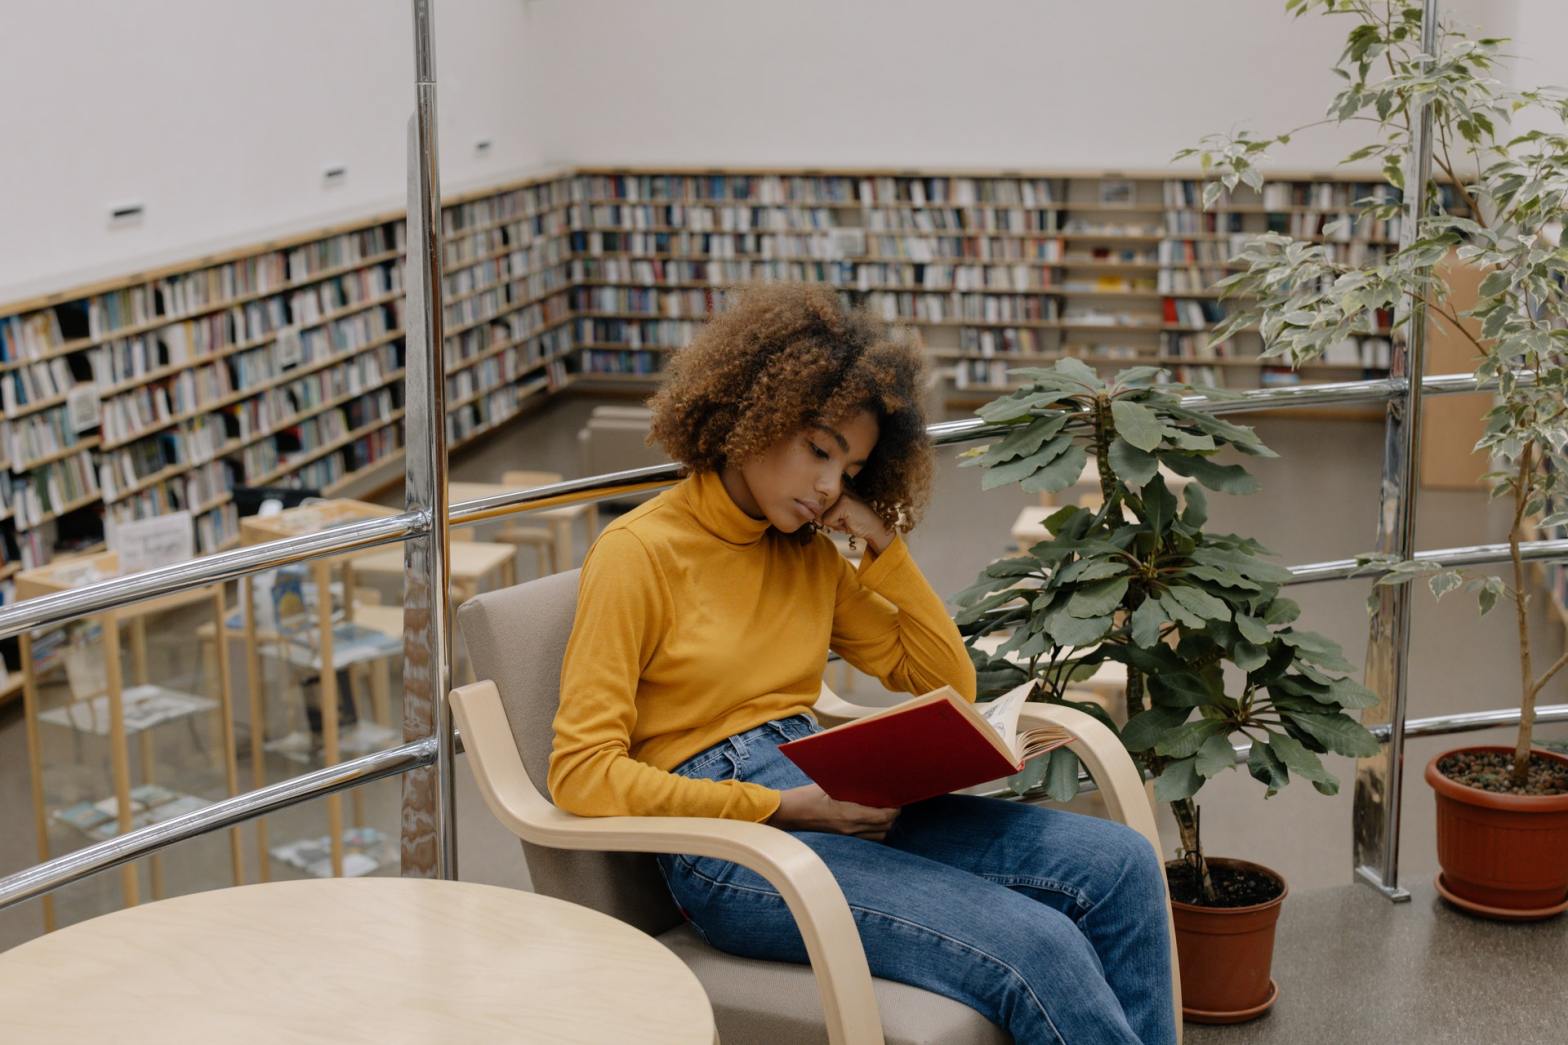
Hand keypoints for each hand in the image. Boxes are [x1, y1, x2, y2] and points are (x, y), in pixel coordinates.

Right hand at [767, 784, 899, 840]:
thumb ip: (850, 783)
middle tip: (893, 803)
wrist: (789, 813)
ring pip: (877, 836)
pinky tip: (869, 818)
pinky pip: (866, 838)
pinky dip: (873, 830)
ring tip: (883, 811)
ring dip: (884, 825)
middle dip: (892, 817)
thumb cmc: (807, 796)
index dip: (894, 809)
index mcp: (849, 815)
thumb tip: (867, 775)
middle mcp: (851, 828)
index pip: (883, 817)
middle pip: (884, 828)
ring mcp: (846, 835)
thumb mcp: (829, 784)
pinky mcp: (842, 837)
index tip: (898, 800)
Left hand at [819, 492, 895, 555]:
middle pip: (818, 510)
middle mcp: (837, 487)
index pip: (817, 503)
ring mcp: (841, 494)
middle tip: (845, 518)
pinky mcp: (843, 503)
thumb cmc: (853, 521)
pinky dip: (837, 526)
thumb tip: (810, 514)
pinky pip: (828, 521)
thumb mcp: (835, 514)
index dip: (826, 514)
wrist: (873, 527)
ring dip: (833, 523)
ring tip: (846, 519)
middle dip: (829, 519)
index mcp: (835, 487)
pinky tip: (849, 521)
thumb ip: (821, 512)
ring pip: (822, 516)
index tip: (841, 514)